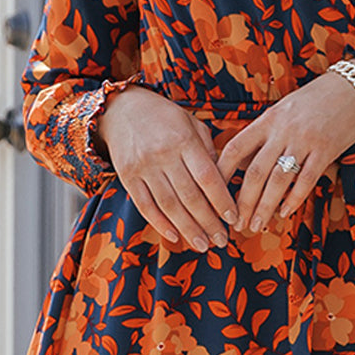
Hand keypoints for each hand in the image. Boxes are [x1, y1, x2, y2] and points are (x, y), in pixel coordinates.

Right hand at [95, 86, 238, 249]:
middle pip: (190, 196)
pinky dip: (160, 224)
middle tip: (222, 241)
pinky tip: (174, 237)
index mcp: (184, 140)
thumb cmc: (165, 118)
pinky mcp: (127, 177)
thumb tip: (223, 182)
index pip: (208, 177)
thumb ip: (208, 151)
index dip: (222, 201)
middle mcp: (163, 154)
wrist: (121, 109)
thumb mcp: (191, 124)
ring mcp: (143, 167)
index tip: (233, 219)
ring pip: (169, 206)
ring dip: (188, 229)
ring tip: (202, 245)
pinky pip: (145, 206)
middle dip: (208, 223)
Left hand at [216, 63, 354, 232]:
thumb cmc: (314, 102)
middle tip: (236, 224)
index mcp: (267, 119)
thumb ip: (263, 136)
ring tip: (256, 225)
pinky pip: (306, 179)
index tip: (213, 194)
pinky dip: (294, 199)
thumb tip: (242, 165)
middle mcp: (283, 130)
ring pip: (278, 180)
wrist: (352, 89)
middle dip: (243, 202)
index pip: (236, 148)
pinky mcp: (326, 150)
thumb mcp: (282, 111)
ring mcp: (305, 140)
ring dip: (265, 207)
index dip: (221, 173)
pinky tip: (284, 213)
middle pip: (255, 171)